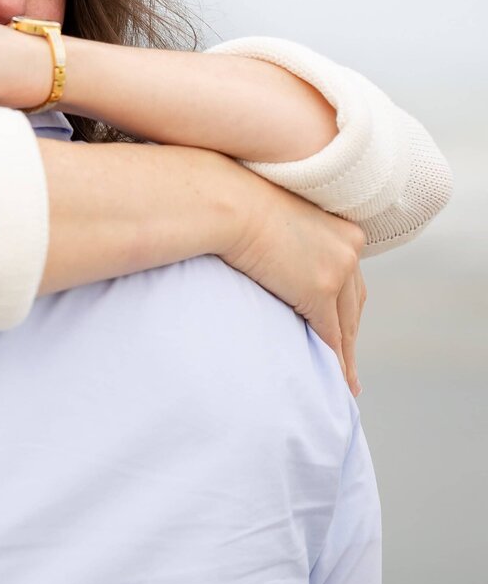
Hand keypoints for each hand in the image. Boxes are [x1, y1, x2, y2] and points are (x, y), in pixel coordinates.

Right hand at [222, 171, 367, 394]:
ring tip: (345, 383)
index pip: (351, 277)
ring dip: (346, 356)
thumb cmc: (237, 202)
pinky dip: (332, 358)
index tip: (344, 330)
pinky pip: (330, 333)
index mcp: (343, 228)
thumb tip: (277, 261)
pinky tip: (331, 376)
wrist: (228, 200)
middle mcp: (350, 247)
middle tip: (349, 366)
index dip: (346, 307)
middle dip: (351, 336)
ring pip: (347, 324)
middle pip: (355, 304)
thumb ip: (289, 241)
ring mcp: (338, 268)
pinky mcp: (320, 288)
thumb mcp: (276, 219)